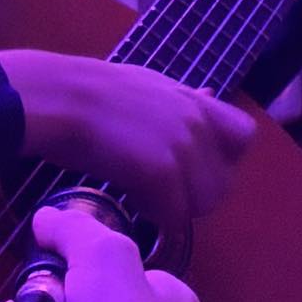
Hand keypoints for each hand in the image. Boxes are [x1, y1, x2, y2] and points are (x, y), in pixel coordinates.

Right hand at [0, 51, 252, 235]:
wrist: (57, 98)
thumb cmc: (90, 90)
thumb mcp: (148, 84)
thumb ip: (184, 98)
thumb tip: (210, 94)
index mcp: (195, 102)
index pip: (244, 136)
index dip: (223, 157)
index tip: (193, 164)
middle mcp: (196, 123)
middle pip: (223, 182)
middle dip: (195, 193)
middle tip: (160, 190)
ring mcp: (181, 149)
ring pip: (202, 204)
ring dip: (175, 208)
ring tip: (143, 195)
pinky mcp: (161, 174)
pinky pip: (173, 216)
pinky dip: (153, 217)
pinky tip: (129, 200)